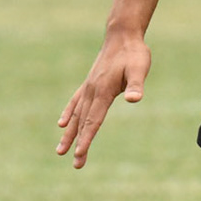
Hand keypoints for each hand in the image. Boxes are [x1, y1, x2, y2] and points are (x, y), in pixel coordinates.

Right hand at [55, 29, 151, 168]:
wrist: (122, 35)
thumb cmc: (134, 53)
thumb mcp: (140, 68)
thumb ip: (136, 85)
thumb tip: (134, 99)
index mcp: (102, 91)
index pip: (93, 120)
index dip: (86, 139)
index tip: (79, 155)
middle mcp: (91, 91)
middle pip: (83, 122)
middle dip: (78, 144)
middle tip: (76, 165)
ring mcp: (88, 87)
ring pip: (77, 115)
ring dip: (69, 134)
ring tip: (60, 151)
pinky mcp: (89, 83)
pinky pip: (75, 102)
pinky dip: (69, 114)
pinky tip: (63, 124)